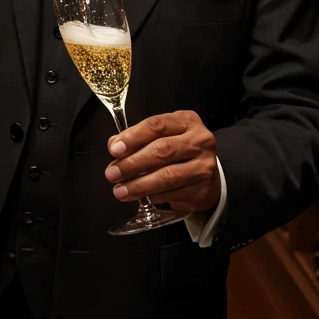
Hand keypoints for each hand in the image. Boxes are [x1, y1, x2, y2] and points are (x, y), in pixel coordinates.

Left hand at [104, 111, 220, 215]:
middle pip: (163, 151)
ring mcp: (204, 167)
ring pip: (168, 176)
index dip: (133, 137)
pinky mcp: (202, 190)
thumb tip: (114, 145)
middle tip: (112, 173)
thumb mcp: (161, 136)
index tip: (114, 150)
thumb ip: (138, 137)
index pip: (157, 125)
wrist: (206, 175)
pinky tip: (141, 197)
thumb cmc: (177, 151)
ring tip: (120, 190)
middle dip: (132, 163)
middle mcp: (200, 141)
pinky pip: (172, 194)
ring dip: (139, 185)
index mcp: (187, 121)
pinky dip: (152, 196)